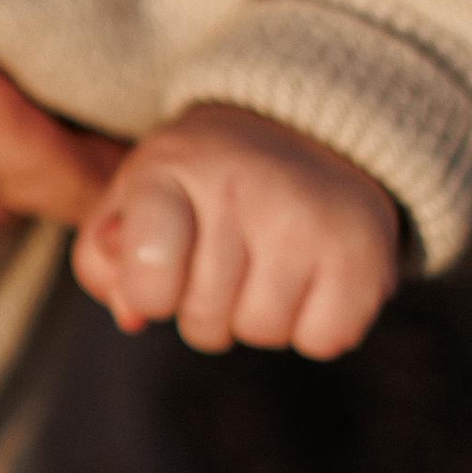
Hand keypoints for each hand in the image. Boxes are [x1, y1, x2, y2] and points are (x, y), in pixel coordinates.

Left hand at [74, 102, 398, 356]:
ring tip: (270, 260)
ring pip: (262, 332)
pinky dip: (315, 325)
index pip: (147, 276)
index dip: (151, 292)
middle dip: (206, 307)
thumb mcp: (134, 202)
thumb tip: (132, 314)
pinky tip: (312, 276)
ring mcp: (308, 218)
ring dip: (259, 315)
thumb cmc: (202, 185)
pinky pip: (323, 339)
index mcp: (171, 166)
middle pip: (202, 319)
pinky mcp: (365, 251)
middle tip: (228, 255)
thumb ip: (106, 263)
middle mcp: (242, 186)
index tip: (165, 263)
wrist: (312, 133)